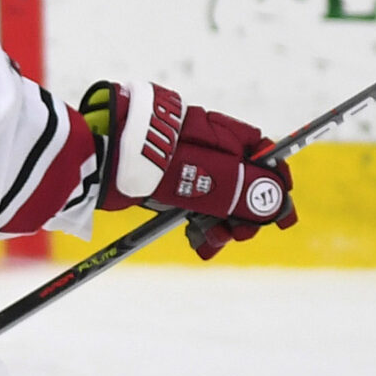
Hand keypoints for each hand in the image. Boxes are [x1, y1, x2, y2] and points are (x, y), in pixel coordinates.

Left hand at [81, 81, 295, 258]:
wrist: (93, 164)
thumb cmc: (145, 160)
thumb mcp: (200, 177)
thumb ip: (240, 189)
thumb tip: (277, 201)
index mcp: (217, 132)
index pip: (260, 153)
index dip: (275, 181)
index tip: (282, 211)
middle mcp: (205, 147)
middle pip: (242, 180)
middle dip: (248, 211)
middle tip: (242, 235)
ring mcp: (185, 167)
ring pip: (219, 198)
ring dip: (224, 223)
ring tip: (215, 241)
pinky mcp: (166, 187)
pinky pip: (195, 207)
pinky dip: (202, 225)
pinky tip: (203, 244)